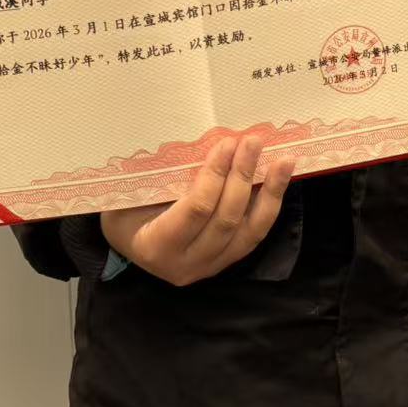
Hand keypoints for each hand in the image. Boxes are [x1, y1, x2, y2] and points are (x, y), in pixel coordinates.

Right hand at [101, 133, 293, 284]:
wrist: (127, 242)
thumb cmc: (123, 210)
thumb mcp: (128, 196)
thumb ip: (156, 178)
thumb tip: (192, 139)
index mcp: (157, 246)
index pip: (196, 210)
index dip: (215, 176)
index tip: (226, 144)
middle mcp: (186, 264)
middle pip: (225, 219)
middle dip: (242, 176)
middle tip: (252, 142)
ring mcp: (210, 267)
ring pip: (249, 231)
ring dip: (268, 192)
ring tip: (284, 161)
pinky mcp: (227, 262)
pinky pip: (254, 234)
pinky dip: (270, 205)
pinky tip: (280, 180)